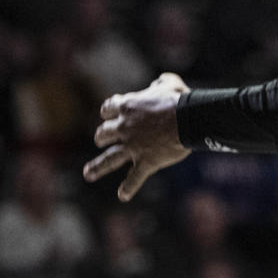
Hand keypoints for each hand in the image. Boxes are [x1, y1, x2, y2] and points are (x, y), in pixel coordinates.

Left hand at [83, 72, 189, 200]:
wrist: (189, 119)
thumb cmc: (180, 99)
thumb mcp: (169, 83)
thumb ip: (160, 82)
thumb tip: (157, 84)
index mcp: (129, 106)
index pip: (108, 108)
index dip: (108, 111)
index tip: (109, 114)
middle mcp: (125, 127)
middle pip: (103, 133)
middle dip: (101, 137)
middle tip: (102, 141)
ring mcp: (133, 147)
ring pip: (109, 159)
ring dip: (97, 167)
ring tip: (88, 174)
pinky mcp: (145, 162)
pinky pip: (133, 179)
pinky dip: (128, 188)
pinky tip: (122, 195)